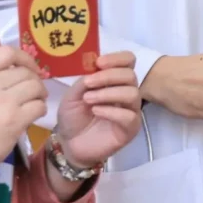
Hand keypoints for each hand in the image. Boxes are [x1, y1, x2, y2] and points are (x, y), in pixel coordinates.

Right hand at [0, 46, 47, 162]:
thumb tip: (10, 71)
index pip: (6, 53)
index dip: (24, 58)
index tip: (28, 68)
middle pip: (25, 73)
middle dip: (34, 80)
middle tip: (34, 91)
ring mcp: (2, 101)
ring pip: (35, 87)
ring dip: (40, 94)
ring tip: (35, 102)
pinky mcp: (13, 120)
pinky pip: (38, 106)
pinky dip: (41, 109)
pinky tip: (34, 115)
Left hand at [50, 52, 143, 200]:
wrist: (70, 144)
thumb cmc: (73, 118)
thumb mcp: (72, 96)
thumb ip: (84, 81)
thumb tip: (95, 66)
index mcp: (114, 81)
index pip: (128, 61)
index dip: (117, 58)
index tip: (99, 62)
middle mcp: (126, 93)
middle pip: (131, 75)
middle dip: (108, 76)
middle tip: (88, 84)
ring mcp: (131, 111)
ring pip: (132, 94)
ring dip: (108, 93)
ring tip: (88, 100)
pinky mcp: (130, 128)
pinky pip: (129, 115)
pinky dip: (111, 111)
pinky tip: (96, 111)